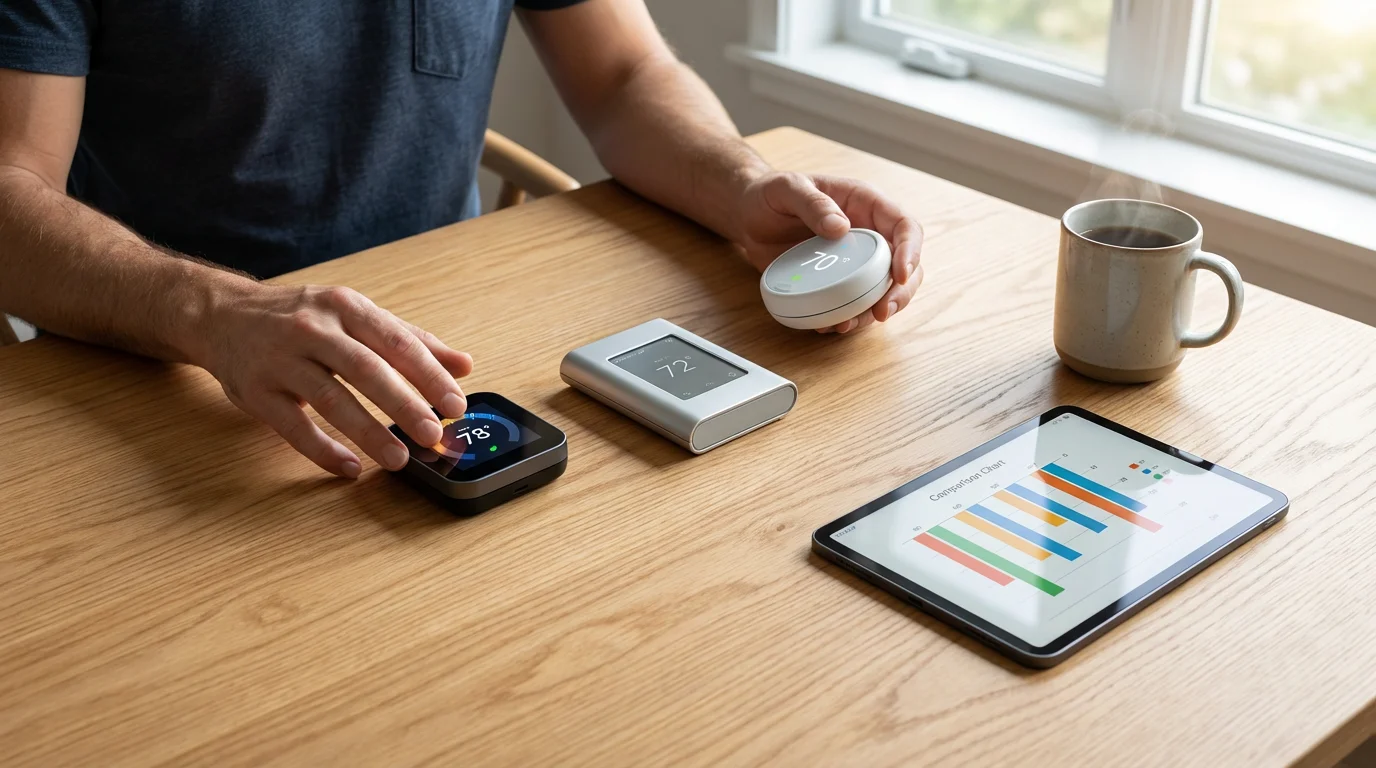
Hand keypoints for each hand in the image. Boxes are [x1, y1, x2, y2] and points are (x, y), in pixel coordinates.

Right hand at [195, 280, 472, 477]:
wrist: (221, 315)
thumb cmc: (301, 318)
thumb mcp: (355, 315)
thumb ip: (411, 340)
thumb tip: (464, 365)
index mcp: (345, 307)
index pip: (396, 341)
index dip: (429, 375)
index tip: (456, 405)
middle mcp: (313, 329)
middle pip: (365, 369)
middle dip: (403, 404)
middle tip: (433, 434)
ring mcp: (280, 361)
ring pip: (330, 399)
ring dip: (368, 432)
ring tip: (398, 459)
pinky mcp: (255, 391)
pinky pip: (292, 426)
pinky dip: (322, 449)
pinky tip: (349, 468)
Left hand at [735, 172, 923, 332]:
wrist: (749, 216)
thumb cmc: (770, 195)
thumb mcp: (787, 188)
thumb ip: (813, 203)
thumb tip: (840, 228)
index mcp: (865, 205)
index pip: (904, 226)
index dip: (910, 251)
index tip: (900, 274)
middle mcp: (866, 236)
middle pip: (904, 266)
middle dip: (901, 292)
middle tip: (882, 312)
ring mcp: (853, 262)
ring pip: (882, 291)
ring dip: (873, 312)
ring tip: (847, 324)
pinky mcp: (836, 283)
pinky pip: (853, 304)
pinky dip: (848, 318)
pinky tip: (830, 324)